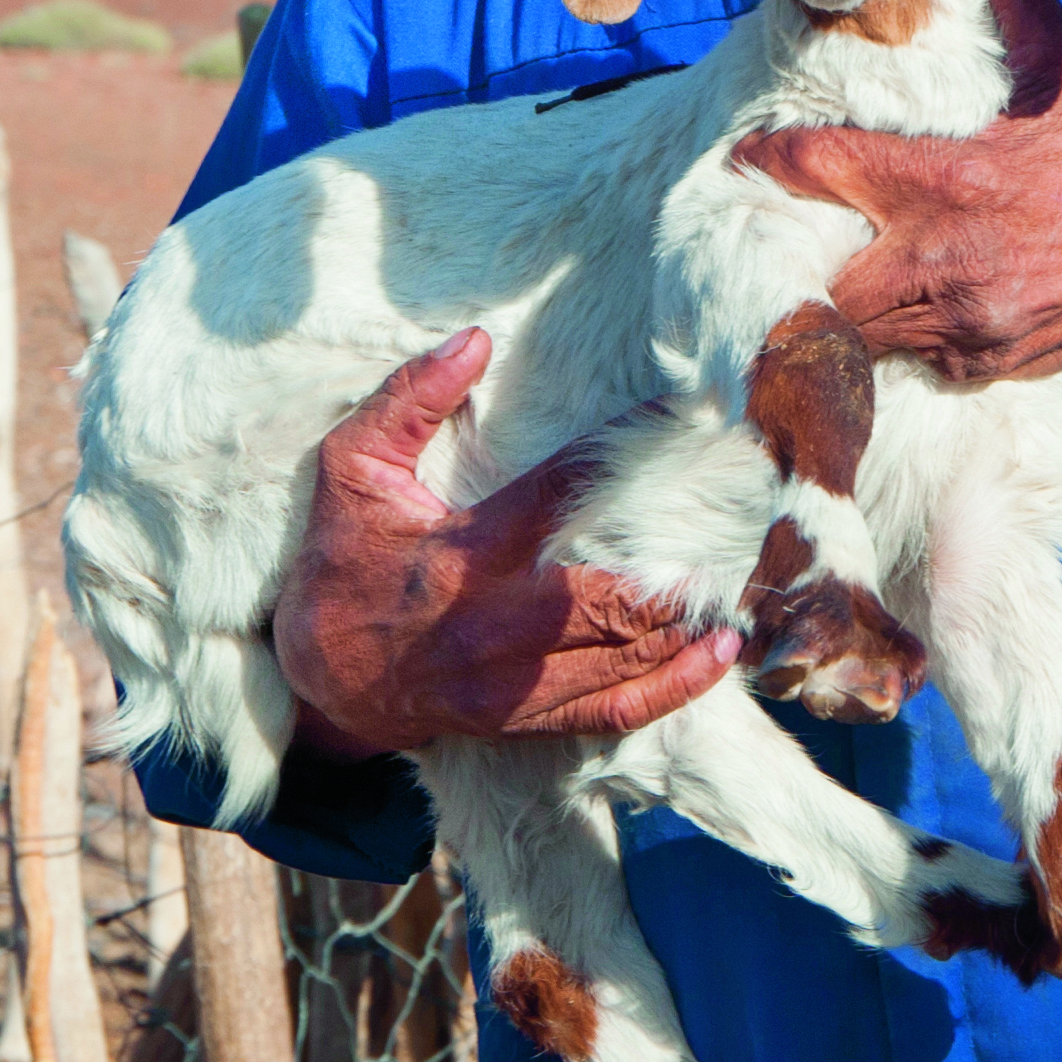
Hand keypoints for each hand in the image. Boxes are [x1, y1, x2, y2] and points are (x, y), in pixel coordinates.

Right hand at [269, 330, 746, 756]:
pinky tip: (719, 655)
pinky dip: (672, 688)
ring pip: (622, 659)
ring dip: (688, 625)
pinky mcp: (522, 721)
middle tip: (736, 522)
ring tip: (742, 583)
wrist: (319, 678)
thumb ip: (407, 402)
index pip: (559, 491)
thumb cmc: (342, 561)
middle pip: (608, 599)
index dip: (625, 451)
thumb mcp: (351, 471)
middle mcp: (493, 624)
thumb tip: (473, 340)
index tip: (685, 416)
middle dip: (675, 567)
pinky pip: (611, 713)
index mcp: (461, 554)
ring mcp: (511, 684)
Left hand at [748, 0, 1061, 421]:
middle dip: (795, 248)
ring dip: (837, 292)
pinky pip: (898, 355)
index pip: (820, 168)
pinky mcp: (973, 365)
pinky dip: (890, 328)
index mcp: (950, 180)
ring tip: (831, 257)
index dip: (769, 160)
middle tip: (778, 220)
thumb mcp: (1060, 60)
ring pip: (851, 325)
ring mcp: (957, 324)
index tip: (746, 150)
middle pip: (816, 270)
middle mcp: (942, 261)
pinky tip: (904, 295)